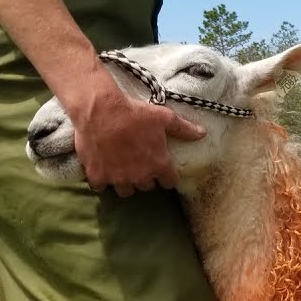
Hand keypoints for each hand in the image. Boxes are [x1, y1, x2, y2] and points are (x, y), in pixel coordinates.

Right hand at [66, 82, 205, 196]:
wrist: (100, 110)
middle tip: (140, 164)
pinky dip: (101, 180)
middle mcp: (140, 176)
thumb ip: (184, 129)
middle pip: (147, 187)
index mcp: (158, 165)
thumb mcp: (164, 117)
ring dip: (125, 182)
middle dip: (145, 177)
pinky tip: (102, 170)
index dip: (167, 176)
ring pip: (125, 190)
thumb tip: (203, 133)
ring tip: (122, 170)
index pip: (169, 182)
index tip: (163, 170)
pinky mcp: (97, 176)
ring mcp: (117, 178)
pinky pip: (100, 187)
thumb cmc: (135, 113)